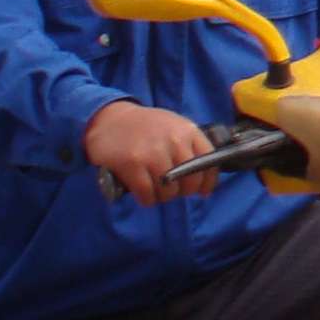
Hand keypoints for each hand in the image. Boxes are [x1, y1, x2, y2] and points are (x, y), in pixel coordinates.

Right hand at [86, 100, 216, 205]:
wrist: (110, 119)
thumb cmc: (146, 126)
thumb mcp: (174, 126)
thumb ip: (190, 147)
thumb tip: (205, 179)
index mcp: (188, 130)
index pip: (210, 161)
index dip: (208, 181)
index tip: (202, 191)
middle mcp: (174, 141)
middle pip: (191, 180)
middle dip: (184, 191)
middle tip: (173, 190)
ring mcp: (153, 153)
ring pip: (169, 191)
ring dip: (164, 197)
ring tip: (156, 190)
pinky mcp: (132, 164)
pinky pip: (148, 194)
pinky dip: (147, 199)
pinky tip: (144, 194)